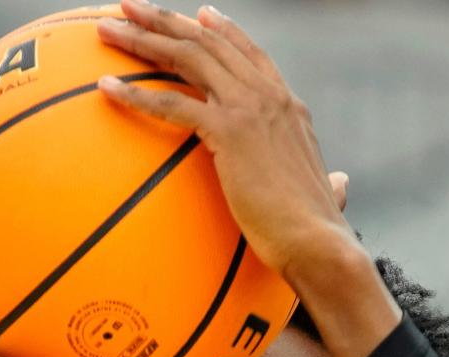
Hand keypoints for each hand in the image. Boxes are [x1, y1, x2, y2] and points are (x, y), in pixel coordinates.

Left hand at [96, 0, 355, 283]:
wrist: (317, 241)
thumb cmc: (319, 233)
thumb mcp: (328, 196)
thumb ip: (332, 186)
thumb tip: (342, 187)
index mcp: (289, 107)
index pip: (250, 55)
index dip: (223, 30)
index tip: (200, 14)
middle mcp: (269, 96)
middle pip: (208, 42)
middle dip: (165, 20)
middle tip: (128, 6)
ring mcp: (249, 108)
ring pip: (186, 58)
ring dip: (142, 40)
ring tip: (106, 30)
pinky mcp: (228, 132)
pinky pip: (171, 105)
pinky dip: (135, 95)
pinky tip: (106, 88)